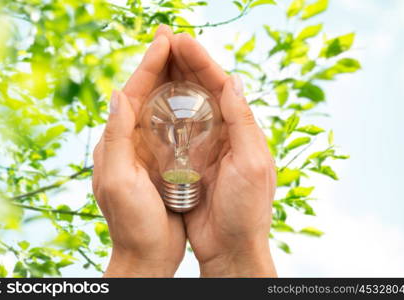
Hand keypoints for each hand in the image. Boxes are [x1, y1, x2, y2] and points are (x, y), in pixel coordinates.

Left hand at [92, 26, 187, 276]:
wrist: (146, 254)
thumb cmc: (132, 223)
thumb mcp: (119, 181)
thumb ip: (116, 138)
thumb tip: (118, 94)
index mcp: (119, 141)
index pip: (134, 92)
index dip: (150, 64)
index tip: (167, 39)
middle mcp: (131, 141)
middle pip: (147, 94)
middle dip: (162, 65)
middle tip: (177, 38)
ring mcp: (148, 151)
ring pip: (162, 107)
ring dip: (174, 82)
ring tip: (189, 60)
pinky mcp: (164, 162)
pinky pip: (174, 128)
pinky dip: (185, 109)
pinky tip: (199, 100)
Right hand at [168, 32, 276, 276]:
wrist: (231, 247)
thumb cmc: (247, 209)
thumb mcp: (252, 163)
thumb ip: (243, 122)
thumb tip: (234, 79)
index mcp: (242, 129)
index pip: (221, 85)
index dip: (201, 61)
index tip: (180, 40)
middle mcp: (225, 133)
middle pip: (203, 89)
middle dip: (184, 63)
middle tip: (163, 40)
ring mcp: (205, 146)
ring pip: (187, 105)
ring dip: (173, 82)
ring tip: (155, 60)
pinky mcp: (189, 162)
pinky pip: (175, 131)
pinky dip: (164, 113)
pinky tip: (151, 102)